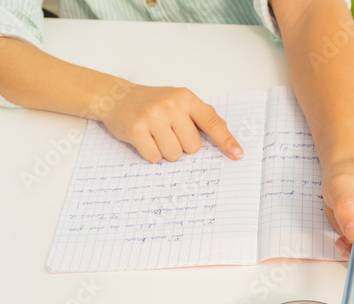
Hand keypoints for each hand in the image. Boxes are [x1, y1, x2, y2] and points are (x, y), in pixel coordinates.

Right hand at [99, 84, 243, 162]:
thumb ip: (201, 115)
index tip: (236, 155)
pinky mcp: (136, 130)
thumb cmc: (152, 103)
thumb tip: (224, 133)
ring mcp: (153, 117)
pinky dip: (151, 154)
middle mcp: (171, 105)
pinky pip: (154, 157)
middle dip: (182, 146)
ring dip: (166, 152)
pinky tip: (145, 140)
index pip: (212, 122)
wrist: (117, 97)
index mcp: (186, 98)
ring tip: (156, 136)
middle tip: (168, 133)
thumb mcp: (179, 101)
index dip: (226, 140)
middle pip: (192, 147)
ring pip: (174, 155)